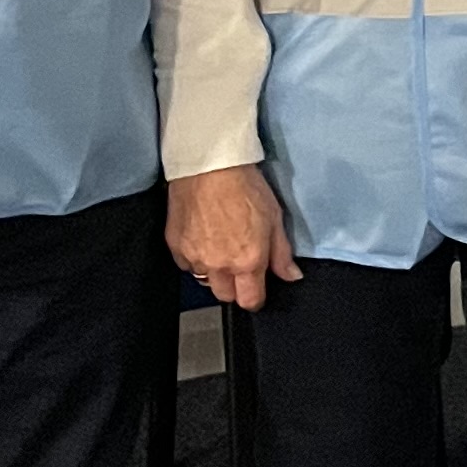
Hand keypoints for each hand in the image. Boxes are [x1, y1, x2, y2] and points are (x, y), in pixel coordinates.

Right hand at [167, 164, 299, 310]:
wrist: (209, 165)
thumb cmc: (245, 187)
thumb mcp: (274, 217)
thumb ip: (281, 253)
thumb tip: (292, 276)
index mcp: (247, 261)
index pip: (250, 301)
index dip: (256, 297)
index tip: (257, 288)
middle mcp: (219, 266)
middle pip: (225, 295)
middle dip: (234, 286)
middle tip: (239, 263)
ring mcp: (194, 257)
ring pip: (204, 280)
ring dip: (214, 272)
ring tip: (221, 247)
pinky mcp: (175, 246)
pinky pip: (186, 265)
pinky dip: (194, 258)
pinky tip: (202, 239)